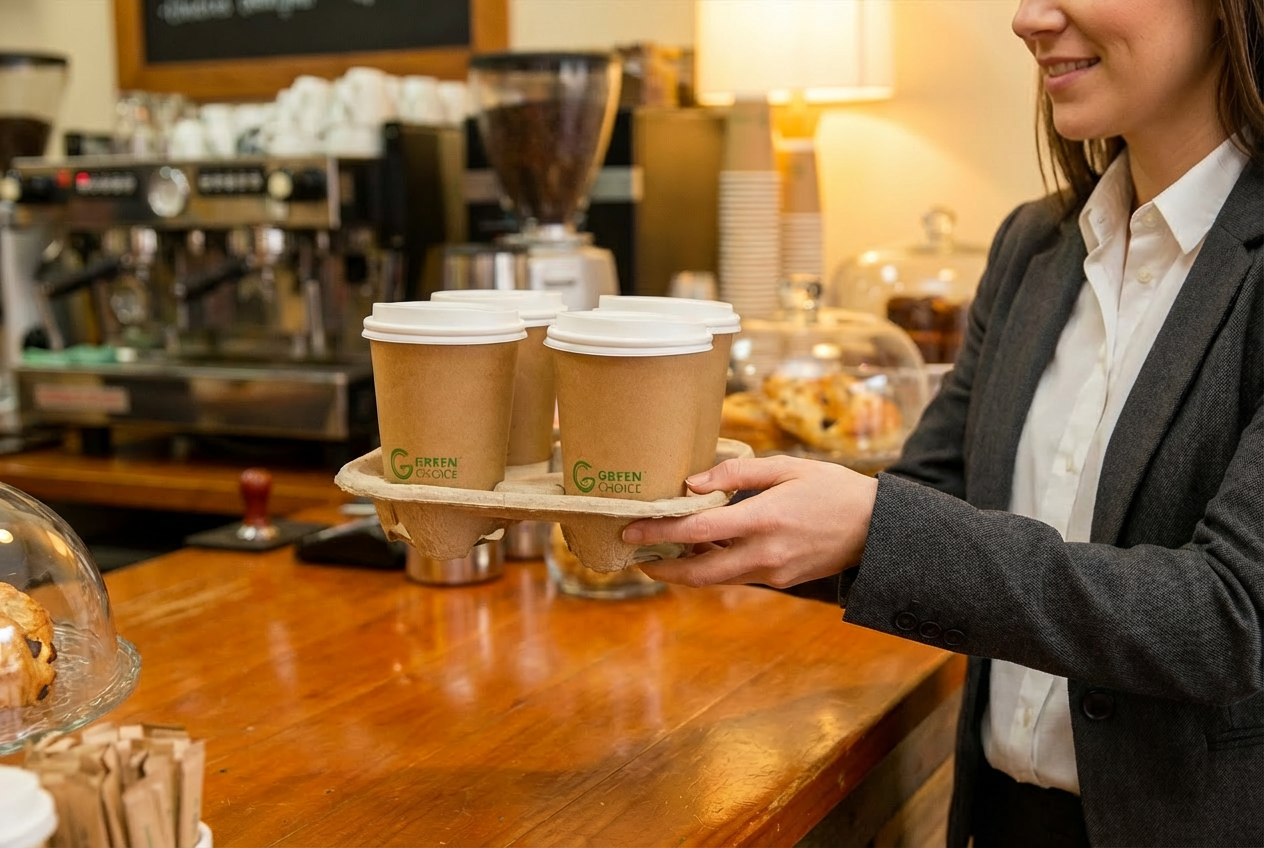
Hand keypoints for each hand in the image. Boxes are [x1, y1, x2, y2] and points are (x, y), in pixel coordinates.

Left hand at [622, 456, 878, 587]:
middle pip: (699, 573)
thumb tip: (691, 483)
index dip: (658, 533)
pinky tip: (704, 552)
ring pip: (716, 580)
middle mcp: (764, 553)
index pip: (697, 530)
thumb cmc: (832, 488)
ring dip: (686, 571)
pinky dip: (715, 567)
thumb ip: (737, 472)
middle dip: (662, 569)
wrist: (878, 528)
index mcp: (763, 518)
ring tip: (661, 556)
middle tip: (636, 558)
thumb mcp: (786, 467)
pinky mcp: (782, 582)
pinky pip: (738, 577)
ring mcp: (774, 572)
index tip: (631, 530)